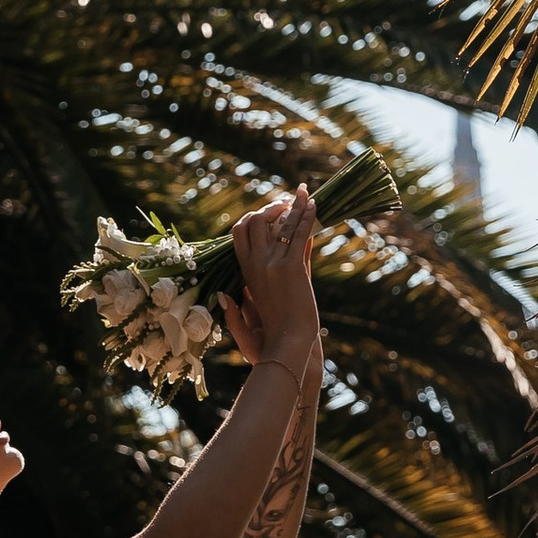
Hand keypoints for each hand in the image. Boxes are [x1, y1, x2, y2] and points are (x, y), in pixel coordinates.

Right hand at [228, 187, 319, 376]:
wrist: (286, 345)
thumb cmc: (268, 336)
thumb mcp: (248, 313)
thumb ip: (238, 301)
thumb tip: (223, 292)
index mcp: (245, 272)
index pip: (239, 232)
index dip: (251, 216)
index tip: (268, 212)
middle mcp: (256, 263)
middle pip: (256, 221)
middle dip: (272, 207)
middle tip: (287, 201)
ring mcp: (273, 264)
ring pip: (280, 223)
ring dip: (294, 205)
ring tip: (305, 192)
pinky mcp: (292, 268)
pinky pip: (299, 234)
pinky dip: (307, 216)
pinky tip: (315, 205)